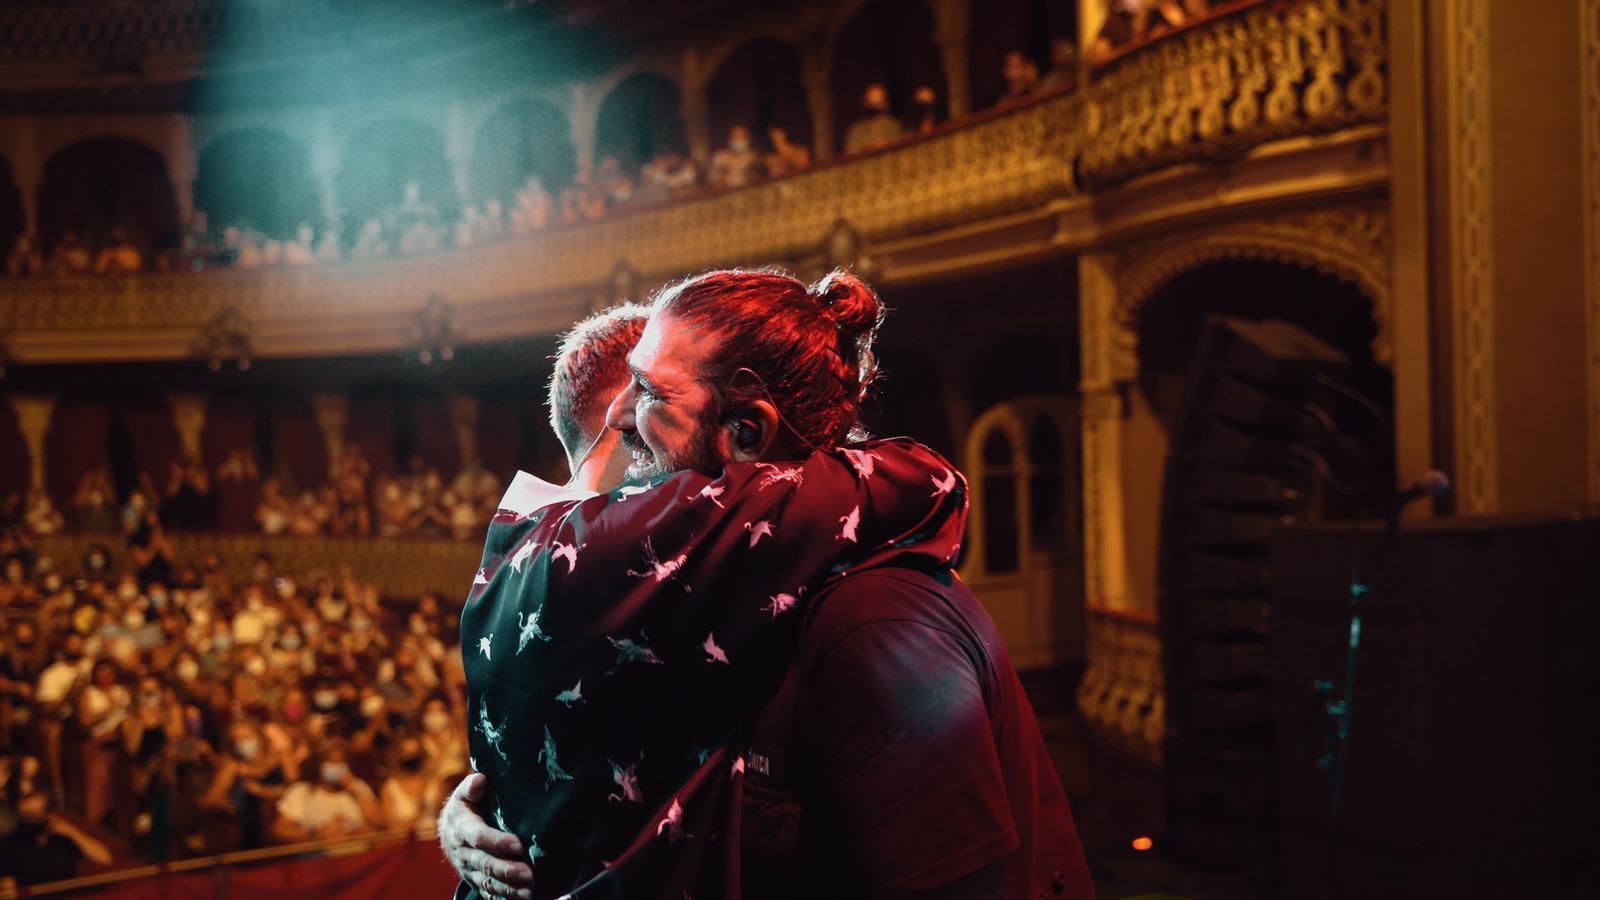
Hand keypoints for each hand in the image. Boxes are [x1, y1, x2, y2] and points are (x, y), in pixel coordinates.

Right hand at [438, 773, 531, 899]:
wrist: (449, 830)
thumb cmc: (466, 806)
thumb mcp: (465, 792)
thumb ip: (472, 786)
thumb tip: (480, 780)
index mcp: (461, 828)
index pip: (478, 837)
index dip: (497, 842)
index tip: (518, 845)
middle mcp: (463, 852)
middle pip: (485, 863)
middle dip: (507, 870)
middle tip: (529, 874)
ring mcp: (468, 869)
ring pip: (487, 881)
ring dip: (508, 888)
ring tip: (529, 890)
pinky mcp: (475, 880)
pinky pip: (488, 891)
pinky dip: (504, 897)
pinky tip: (522, 898)